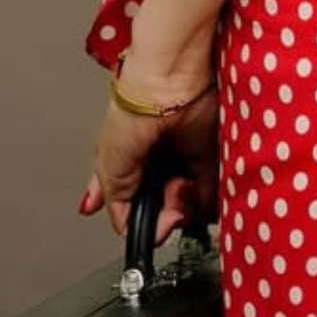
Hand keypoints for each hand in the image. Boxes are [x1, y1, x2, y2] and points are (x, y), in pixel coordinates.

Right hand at [78, 55, 220, 246]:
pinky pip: (208, 193)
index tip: (141, 231)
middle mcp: (153, 166)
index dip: (138, 226)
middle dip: (161, 219)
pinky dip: (203, 200)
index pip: (131, 210)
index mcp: (125, 167)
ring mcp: (180, 162)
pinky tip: (191, 190)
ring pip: (185, 207)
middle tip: (163, 210)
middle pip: (160, 213)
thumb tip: (126, 229)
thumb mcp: (108, 168)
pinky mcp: (205, 157)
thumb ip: (115, 204)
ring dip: (182, 207)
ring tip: (177, 187)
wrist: (168, 85)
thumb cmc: (132, 113)